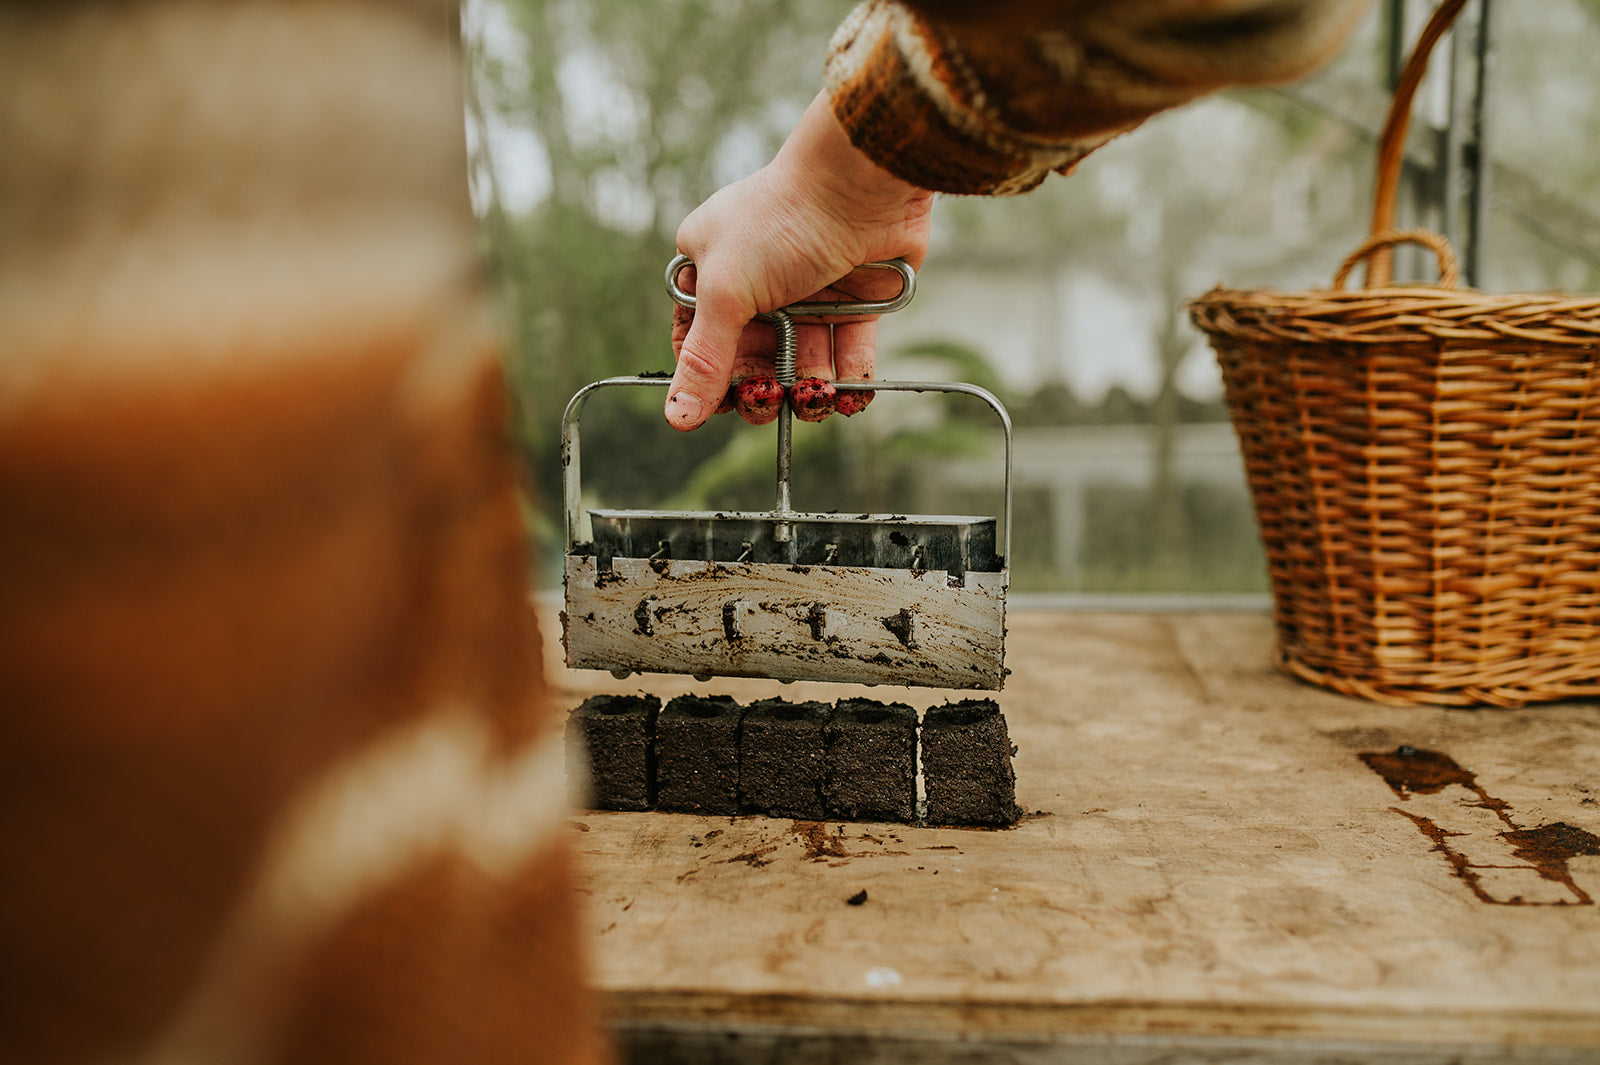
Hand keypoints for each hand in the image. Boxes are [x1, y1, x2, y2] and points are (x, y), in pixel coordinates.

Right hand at [666, 92, 933, 429]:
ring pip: (802, 360)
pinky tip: (850, 398)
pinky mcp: (855, 299)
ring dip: (808, 390)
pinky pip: (848, 352)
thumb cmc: (783, 220)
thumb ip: (705, 359)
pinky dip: (850, 380)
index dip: (709, 377)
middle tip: (770, 403)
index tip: (723, 406)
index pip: (700, 339)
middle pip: (752, 358)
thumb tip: (677, 417)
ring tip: (817, 399)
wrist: (862, 182)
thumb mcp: (728, 291)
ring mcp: (807, 291)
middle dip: (761, 389)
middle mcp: (758, 281)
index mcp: (711, 268)